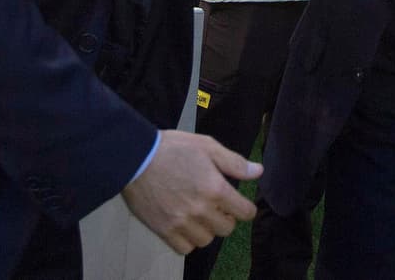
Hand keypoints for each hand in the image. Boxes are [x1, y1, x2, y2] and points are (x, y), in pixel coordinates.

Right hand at [121, 130, 261, 254]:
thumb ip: (234, 163)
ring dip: (207, 229)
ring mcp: (182, 223)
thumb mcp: (207, 146)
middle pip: (227, 228)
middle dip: (226, 217)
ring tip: (199, 215)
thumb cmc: (173, 149)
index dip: (245, 208)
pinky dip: (188, 240)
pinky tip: (185, 224)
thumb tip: (259, 172)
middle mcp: (201, 210)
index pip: (244, 212)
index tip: (240, 205)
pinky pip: (185, 248)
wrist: (135, 158)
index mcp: (215, 188)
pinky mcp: (165, 231)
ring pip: (207, 240)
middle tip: (216, 206)